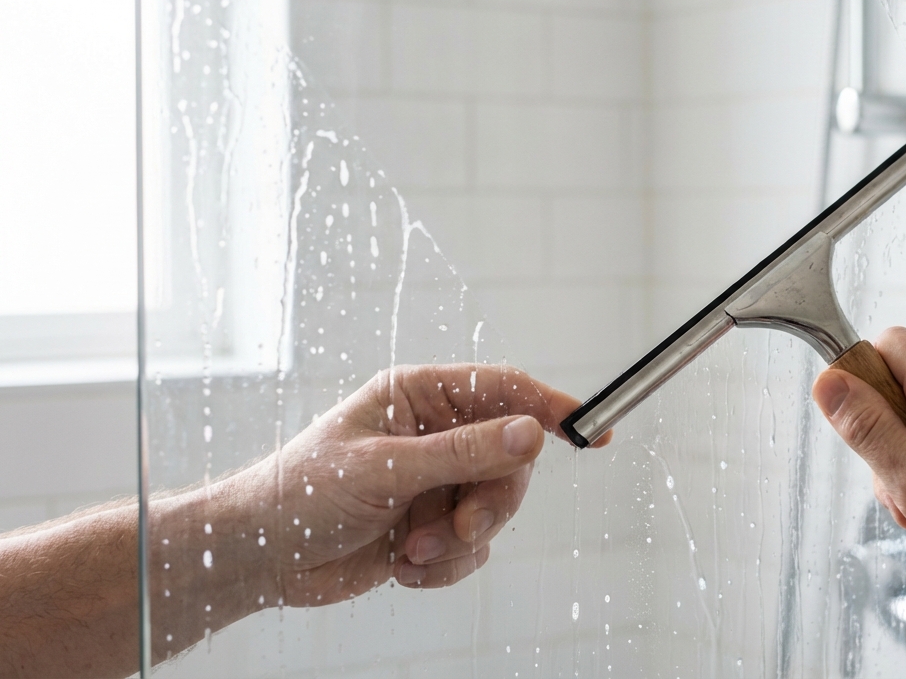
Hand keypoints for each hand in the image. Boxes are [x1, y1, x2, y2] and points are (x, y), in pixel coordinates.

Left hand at [231, 363, 584, 605]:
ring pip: (496, 510)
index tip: (593, 432)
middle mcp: (437, 435)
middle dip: (489, 504)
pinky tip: (401, 566)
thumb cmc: (304, 491)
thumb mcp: (385, 468)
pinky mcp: (433, 527)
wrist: (261, 556)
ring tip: (412, 551)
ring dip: (459, 541)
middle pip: (511, 462)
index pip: (505, 390)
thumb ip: (463, 453)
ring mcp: (438, 483)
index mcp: (422, 396)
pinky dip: (444, 565)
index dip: (552, 408)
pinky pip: (474, 549)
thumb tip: (530, 433)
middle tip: (460, 529)